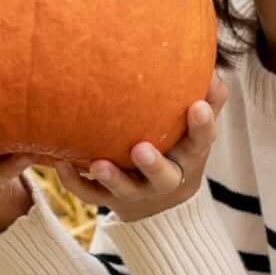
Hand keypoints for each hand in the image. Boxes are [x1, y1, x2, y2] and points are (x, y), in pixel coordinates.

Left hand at [54, 73, 228, 225]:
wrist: (160, 205)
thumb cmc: (177, 151)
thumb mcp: (195, 133)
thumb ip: (208, 102)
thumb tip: (214, 69)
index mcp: (189, 159)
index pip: (201, 144)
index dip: (202, 127)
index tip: (197, 106)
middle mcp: (164, 180)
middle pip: (163, 177)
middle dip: (152, 165)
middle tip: (140, 149)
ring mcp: (136, 193)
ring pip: (124, 191)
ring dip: (111, 178)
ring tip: (97, 164)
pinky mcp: (109, 200)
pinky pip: (91, 195)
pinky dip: (75, 182)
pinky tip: (61, 164)